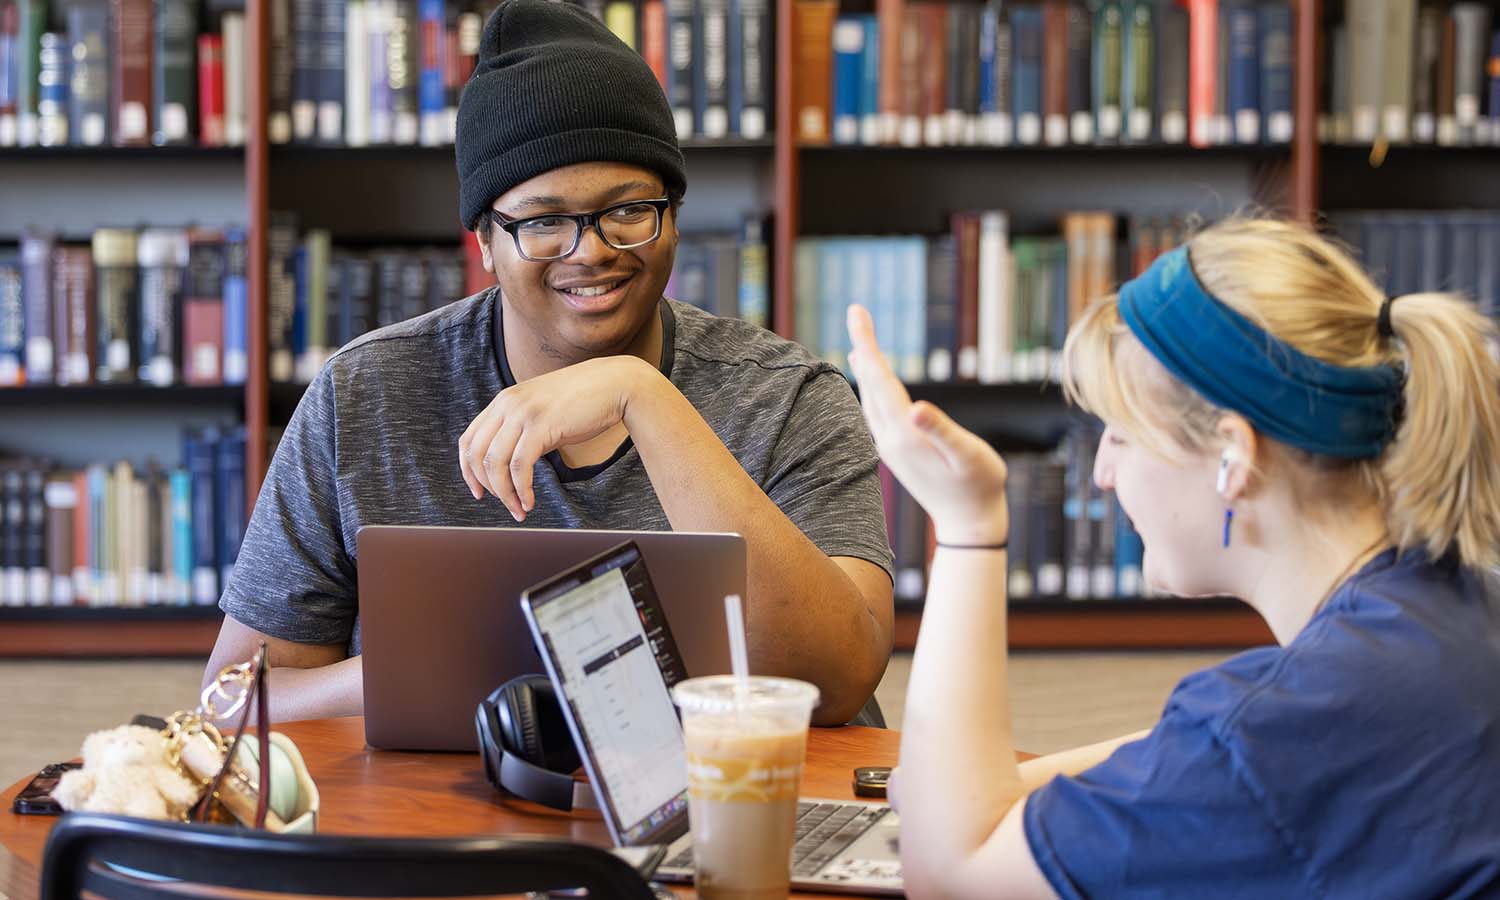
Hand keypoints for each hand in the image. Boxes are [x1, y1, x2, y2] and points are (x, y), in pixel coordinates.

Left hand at [458, 356, 656, 519]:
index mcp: (504, 401)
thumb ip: (523, 431)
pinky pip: (518, 466)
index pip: (468, 440)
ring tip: (519, 508)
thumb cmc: (584, 401)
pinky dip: (520, 489)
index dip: (467, 471)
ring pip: (495, 463)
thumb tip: (511, 464)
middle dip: (487, 486)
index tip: (479, 492)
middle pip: (476, 454)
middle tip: (504, 504)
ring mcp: (522, 413)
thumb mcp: (543, 412)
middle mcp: (507, 404)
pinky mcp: (540, 425)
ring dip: (505, 493)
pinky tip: (529, 501)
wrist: (615, 384)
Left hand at [846, 305, 1008, 543]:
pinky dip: (871, 389)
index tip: (857, 312)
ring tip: (860, 340)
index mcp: (904, 433)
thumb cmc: (978, 487)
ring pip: (869, 398)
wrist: (969, 524)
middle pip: (869, 383)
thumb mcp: (968, 456)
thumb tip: (916, 407)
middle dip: (863, 345)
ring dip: (865, 367)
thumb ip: (942, 431)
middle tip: (856, 311)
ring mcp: (888, 447)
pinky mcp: (895, 453)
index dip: (869, 343)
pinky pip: (875, 412)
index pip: (880, 379)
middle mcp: (888, 438)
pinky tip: (872, 384)